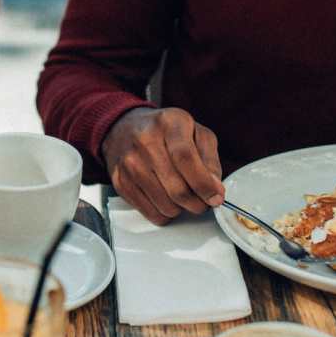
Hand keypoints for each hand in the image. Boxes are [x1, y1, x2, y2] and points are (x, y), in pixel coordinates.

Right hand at [101, 107, 223, 224]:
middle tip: (203, 202)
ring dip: (181, 208)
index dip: (203, 184)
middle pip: (177, 188)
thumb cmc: (166, 132)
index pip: (186, 158)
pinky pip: (151, 213)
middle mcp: (145, 141)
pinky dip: (165, 213)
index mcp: (169, 123)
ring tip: (182, 195)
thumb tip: (215, 189)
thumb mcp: (196, 133)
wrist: (125, 129)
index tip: (215, 198)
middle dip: (198, 203)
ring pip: (166, 205)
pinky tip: (166, 198)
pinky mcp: (120, 182)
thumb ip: (210, 159)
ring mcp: (129, 163)